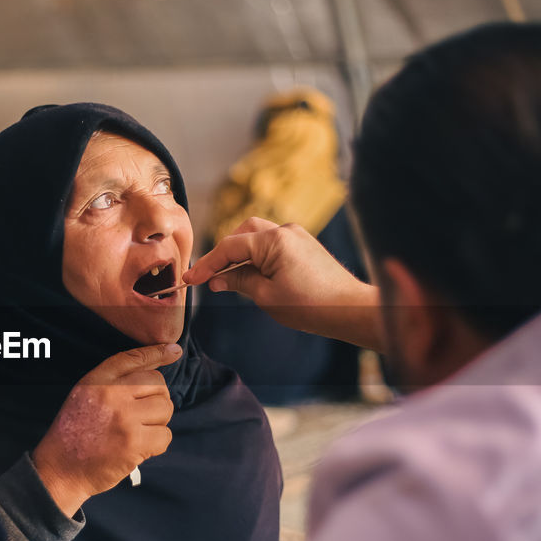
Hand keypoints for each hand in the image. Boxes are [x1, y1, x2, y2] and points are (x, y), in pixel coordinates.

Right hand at [33, 343, 181, 515]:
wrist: (60, 469)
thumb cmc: (75, 433)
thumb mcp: (84, 395)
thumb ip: (114, 378)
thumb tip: (159, 361)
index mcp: (96, 381)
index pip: (133, 358)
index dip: (157, 352)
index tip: (174, 350)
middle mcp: (111, 394)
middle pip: (158, 384)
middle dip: (156, 400)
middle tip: (141, 417)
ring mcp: (124, 418)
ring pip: (165, 409)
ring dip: (158, 423)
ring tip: (137, 432)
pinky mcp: (134, 443)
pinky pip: (165, 436)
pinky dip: (157, 444)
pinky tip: (139, 448)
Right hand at [184, 217, 383, 351]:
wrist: (350, 309)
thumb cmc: (311, 305)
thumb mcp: (266, 296)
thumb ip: (238, 282)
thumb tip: (217, 279)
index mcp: (274, 240)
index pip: (230, 247)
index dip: (207, 264)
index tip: (190, 280)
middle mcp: (285, 230)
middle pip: (242, 234)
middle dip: (223, 254)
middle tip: (208, 277)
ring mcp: (296, 236)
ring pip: (256, 236)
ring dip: (240, 254)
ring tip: (228, 278)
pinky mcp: (304, 245)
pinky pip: (271, 244)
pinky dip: (256, 256)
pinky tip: (251, 275)